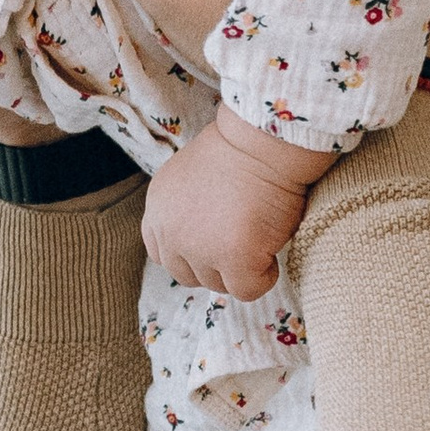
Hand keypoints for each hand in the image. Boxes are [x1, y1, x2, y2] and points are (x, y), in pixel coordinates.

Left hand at [143, 113, 327, 298]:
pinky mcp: (233, 259)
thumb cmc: (238, 149)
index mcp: (158, 211)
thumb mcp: (190, 178)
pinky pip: (247, 290)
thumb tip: (202, 236)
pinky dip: (263, 277)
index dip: (189, 254)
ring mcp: (200, 249)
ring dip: (240, 269)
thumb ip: (185, 210)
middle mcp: (171, 233)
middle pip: (187, 275)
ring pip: (218, 285)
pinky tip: (272, 251)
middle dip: (214, 265)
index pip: (161, 253)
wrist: (264, 141)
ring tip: (259, 237)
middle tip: (242, 240)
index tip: (214, 241)